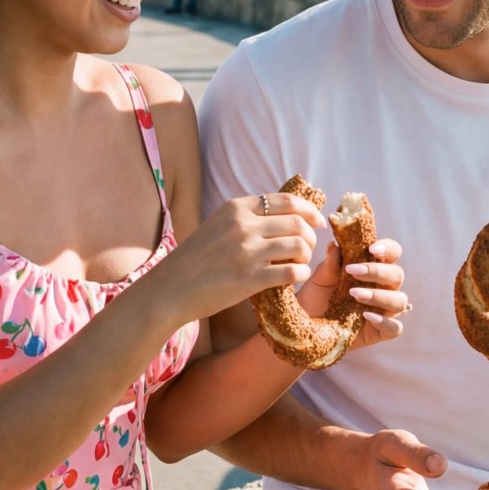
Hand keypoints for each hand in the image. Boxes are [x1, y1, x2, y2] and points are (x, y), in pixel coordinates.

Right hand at [162, 190, 324, 323]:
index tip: (317, 222)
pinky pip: (292, 272)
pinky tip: (295, 278)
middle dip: (310, 236)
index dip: (309, 210)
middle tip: (307, 248)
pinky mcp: (250, 279)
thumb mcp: (217, 225)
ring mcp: (247, 252)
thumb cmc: (194, 260)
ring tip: (298, 263)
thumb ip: (245, 218)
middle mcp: (243, 226)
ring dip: (306, 256)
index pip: (286, 200)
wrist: (170, 289)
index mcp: (236, 208)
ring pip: (298, 246)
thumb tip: (282, 216)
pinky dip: (301, 274)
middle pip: (297, 223)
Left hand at [298, 236, 408, 347]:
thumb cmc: (315, 298)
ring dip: (379, 295)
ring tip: (354, 294)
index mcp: (372, 268)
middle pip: (397, 275)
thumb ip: (329, 265)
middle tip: (352, 271)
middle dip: (377, 271)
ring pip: (399, 300)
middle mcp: (383, 288)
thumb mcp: (319, 280)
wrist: (304, 328)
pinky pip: (395, 327)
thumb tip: (333, 245)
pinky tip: (366, 316)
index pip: (392, 253)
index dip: (388, 248)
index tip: (372, 248)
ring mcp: (384, 310)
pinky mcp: (381, 332)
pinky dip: (384, 321)